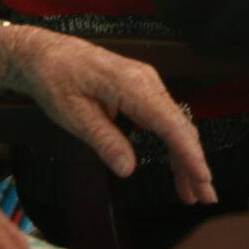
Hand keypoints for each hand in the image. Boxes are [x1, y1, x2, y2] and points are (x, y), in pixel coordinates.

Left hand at [0, 26, 215, 203]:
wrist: (44, 53)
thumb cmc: (55, 77)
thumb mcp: (73, 114)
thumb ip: (103, 140)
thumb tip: (127, 169)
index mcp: (132, 85)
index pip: (170, 124)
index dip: (189, 153)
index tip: (203, 177)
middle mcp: (146, 81)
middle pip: (180, 126)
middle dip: (194, 163)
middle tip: (205, 196)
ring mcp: (145, 84)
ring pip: (175, 125)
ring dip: (185, 158)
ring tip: (191, 191)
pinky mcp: (140, 90)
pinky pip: (163, 119)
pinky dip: (172, 144)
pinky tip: (176, 166)